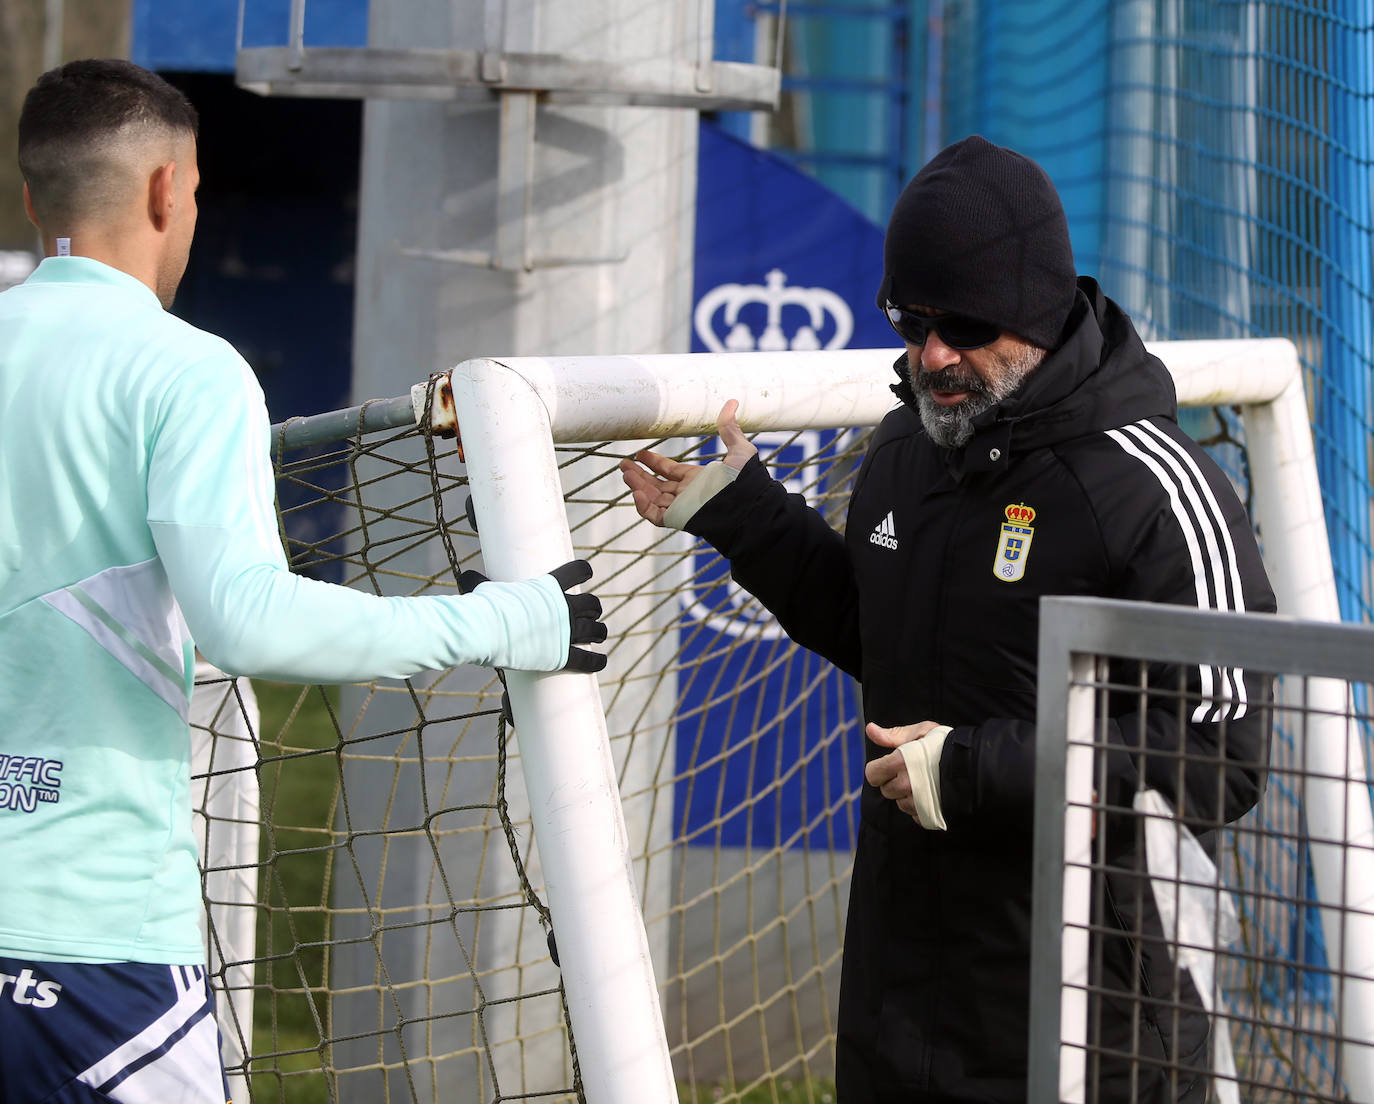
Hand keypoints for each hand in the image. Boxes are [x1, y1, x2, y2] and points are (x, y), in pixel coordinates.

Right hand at [459, 559, 608, 672]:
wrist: (485, 630)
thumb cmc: (482, 608)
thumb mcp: (484, 589)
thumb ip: (480, 583)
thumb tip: (464, 576)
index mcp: (549, 586)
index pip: (578, 570)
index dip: (583, 571)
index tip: (586, 573)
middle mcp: (564, 606)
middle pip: (592, 603)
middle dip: (593, 608)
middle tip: (589, 613)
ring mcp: (566, 630)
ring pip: (596, 629)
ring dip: (599, 631)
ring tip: (599, 635)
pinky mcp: (562, 655)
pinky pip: (588, 659)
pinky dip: (596, 661)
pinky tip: (600, 662)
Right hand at [618, 399, 756, 525]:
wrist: (747, 504)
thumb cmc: (746, 480)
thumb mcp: (738, 449)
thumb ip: (729, 428)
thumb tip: (731, 402)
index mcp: (698, 480)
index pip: (670, 472)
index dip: (654, 462)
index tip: (640, 454)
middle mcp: (688, 494)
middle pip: (657, 486)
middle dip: (639, 475)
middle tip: (623, 465)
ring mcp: (682, 508)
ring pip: (652, 499)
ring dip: (638, 486)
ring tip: (626, 473)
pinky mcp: (679, 519)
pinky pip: (655, 516)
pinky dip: (644, 506)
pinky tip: (636, 492)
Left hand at [864, 721, 944, 822]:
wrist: (976, 765)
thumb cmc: (947, 745)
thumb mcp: (921, 732)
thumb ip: (893, 735)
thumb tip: (870, 729)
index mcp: (900, 762)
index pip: (872, 774)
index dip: (879, 769)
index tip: (890, 765)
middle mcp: (906, 784)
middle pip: (886, 790)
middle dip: (894, 781)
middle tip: (912, 771)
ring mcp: (917, 801)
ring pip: (900, 804)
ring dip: (907, 795)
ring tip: (925, 782)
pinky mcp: (929, 815)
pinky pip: (914, 815)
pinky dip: (920, 807)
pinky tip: (931, 795)